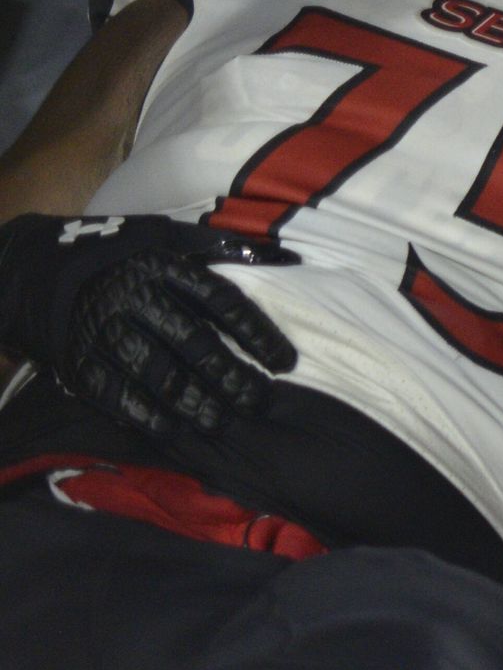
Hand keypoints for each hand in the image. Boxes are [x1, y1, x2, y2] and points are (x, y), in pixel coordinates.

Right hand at [0, 213, 295, 440]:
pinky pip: (118, 395)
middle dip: (230, 377)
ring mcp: (105, 332)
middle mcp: (135, 299)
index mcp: (164, 267)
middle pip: (194, 343)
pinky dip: (147, 416)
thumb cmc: (129, 260)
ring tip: (223, 420)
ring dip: (195, 403)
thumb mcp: (173, 241)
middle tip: (257, 400)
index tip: (284, 363)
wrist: (46, 273)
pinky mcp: (81, 362)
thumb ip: (227, 250)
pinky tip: (174, 429)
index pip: (222, 302)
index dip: (257, 334)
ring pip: (159, 374)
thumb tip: (289, 260)